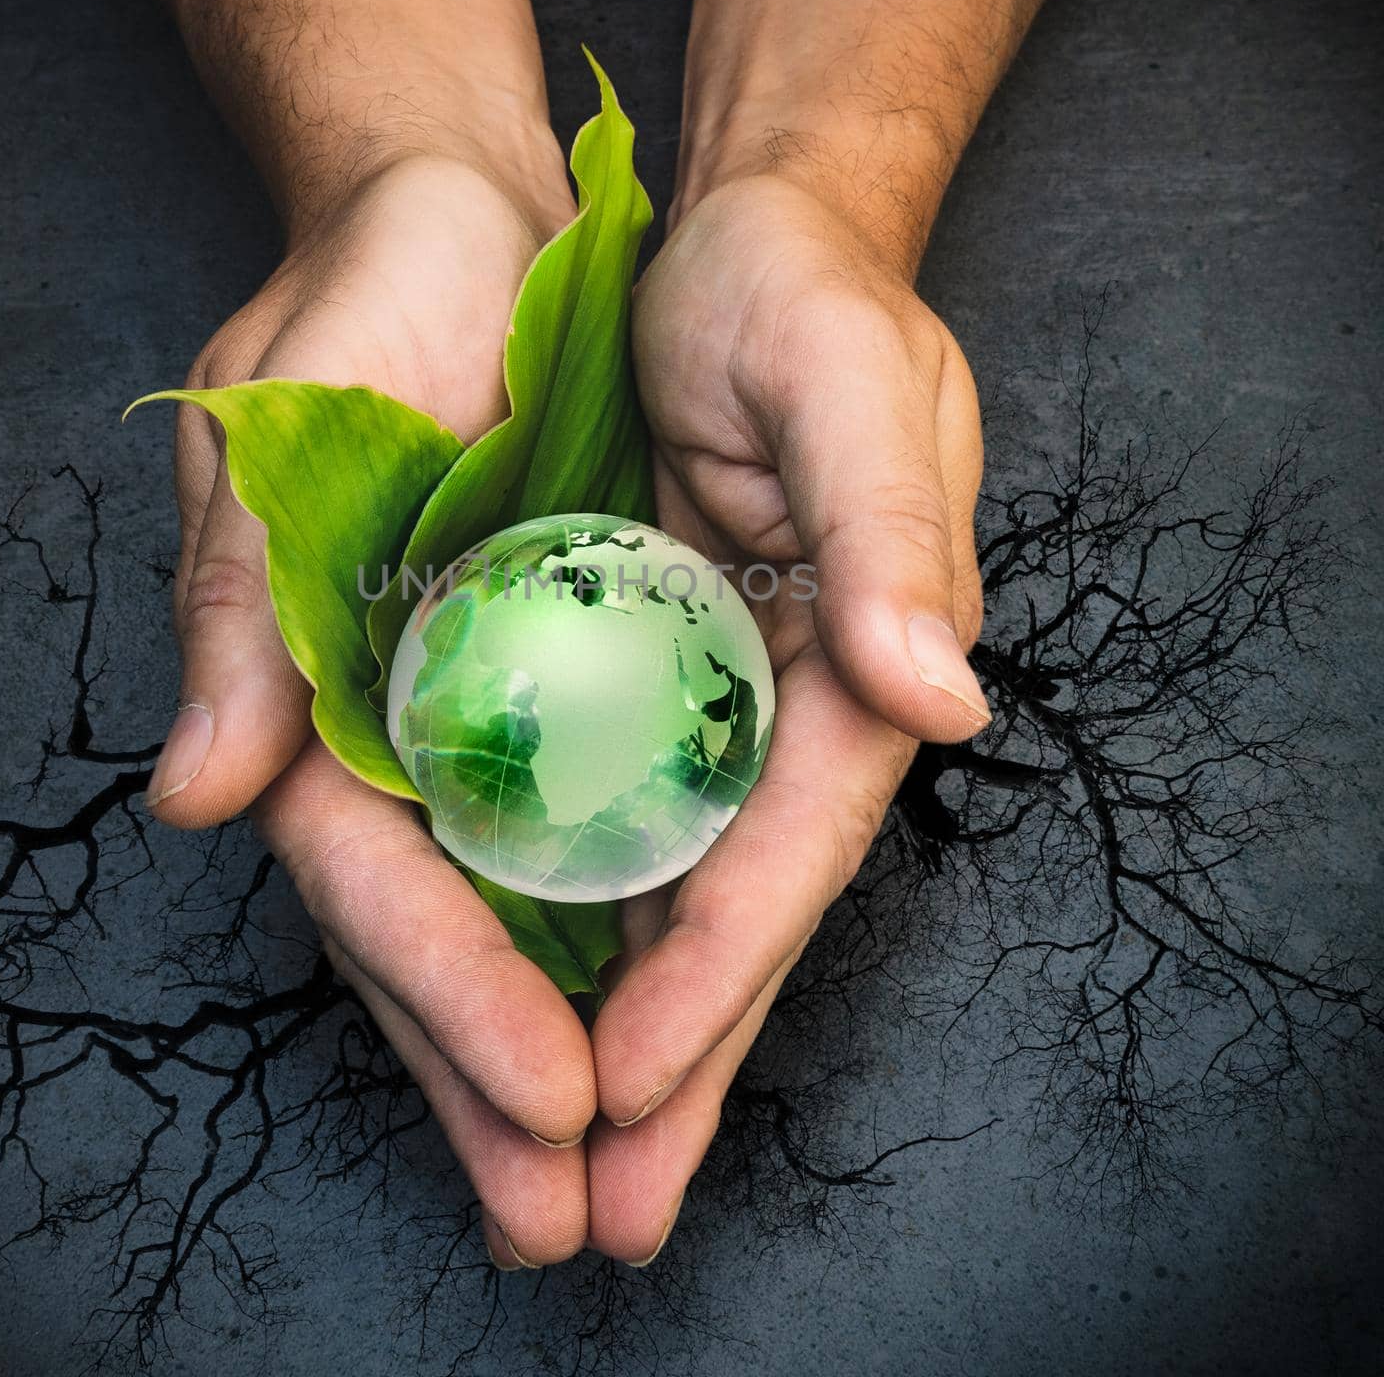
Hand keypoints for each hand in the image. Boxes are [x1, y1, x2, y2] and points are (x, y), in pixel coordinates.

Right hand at [150, 154, 598, 1265]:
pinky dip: (632, 919)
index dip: (448, 994)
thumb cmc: (364, 300)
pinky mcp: (572, 670)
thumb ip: (241, 608)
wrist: (464, 221)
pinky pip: (599, 819)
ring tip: (629, 1182)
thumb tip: (203, 795)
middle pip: (442, 932)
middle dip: (498, 1081)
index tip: (547, 1101)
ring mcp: (485, 706)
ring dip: (576, 1040)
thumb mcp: (282, 425)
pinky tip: (673, 1018)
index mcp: (314, 684)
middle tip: (573, 1224)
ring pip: (524, 904)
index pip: (373, 875)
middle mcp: (399, 719)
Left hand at [586, 172, 987, 1262]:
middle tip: (600, 1211)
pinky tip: (526, 994)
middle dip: (678, 1058)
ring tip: (557, 1159)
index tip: (635, 1080)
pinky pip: (608, 812)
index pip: (792, 843)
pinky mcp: (640, 667)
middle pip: (735, 904)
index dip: (722, 967)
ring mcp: (713, 694)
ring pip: (667, 885)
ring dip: (618, 1021)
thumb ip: (887, 537)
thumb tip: (936, 700)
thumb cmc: (804, 300)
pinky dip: (572, 911)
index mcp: (859, 656)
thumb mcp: (846, 383)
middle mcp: (789, 700)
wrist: (744, 249)